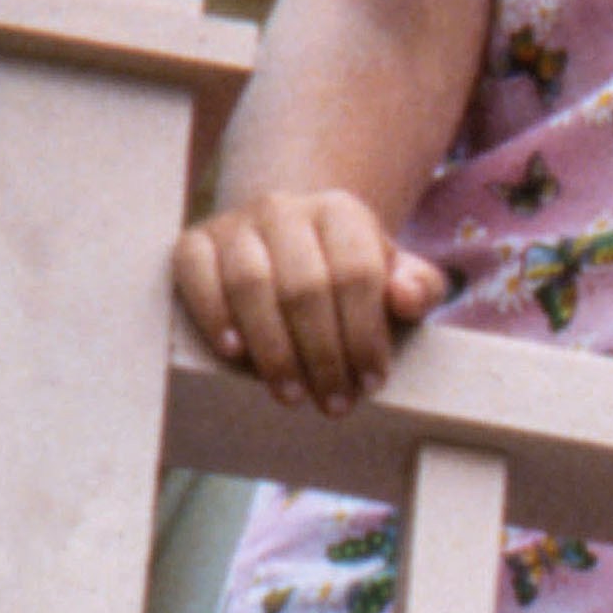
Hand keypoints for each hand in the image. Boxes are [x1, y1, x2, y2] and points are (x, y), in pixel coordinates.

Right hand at [176, 190, 446, 410]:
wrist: (285, 240)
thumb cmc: (348, 271)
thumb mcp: (395, 274)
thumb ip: (419, 286)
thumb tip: (405, 298)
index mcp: (341, 211)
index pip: (357, 275)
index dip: (365, 335)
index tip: (371, 383)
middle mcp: (284, 209)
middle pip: (305, 287)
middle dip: (323, 355)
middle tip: (334, 403)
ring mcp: (235, 224)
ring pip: (251, 285)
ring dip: (273, 348)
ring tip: (292, 395)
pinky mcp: (193, 243)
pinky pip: (196, 276)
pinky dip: (214, 315)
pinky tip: (235, 354)